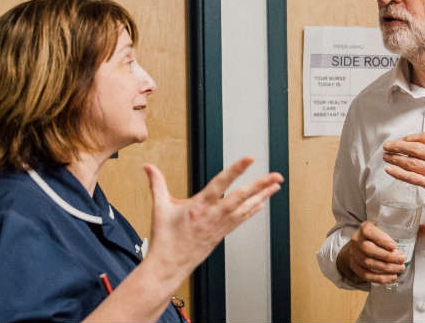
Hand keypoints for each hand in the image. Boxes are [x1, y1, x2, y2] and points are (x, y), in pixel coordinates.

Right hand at [143, 157, 282, 279]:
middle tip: (276, 176)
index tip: (249, 159)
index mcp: (199, 206)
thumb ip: (156, 184)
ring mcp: (220, 226)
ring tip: (276, 185)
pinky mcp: (222, 234)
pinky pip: (241, 220)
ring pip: (246, 208)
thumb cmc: (165, 239)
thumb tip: (148, 167)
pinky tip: (261, 203)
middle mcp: (213, 216)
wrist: (169, 265)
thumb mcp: (159, 207)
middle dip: (260, 185)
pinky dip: (253, 210)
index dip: (236, 170)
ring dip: (262, 196)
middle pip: (241, 197)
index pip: (221, 183)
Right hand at [336, 221, 406, 285]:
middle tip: (402, 259)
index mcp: (364, 228)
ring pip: (368, 263)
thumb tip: (424, 229)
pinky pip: (366, 274)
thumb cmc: (376, 236)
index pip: (368, 231)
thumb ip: (404, 230)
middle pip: (368, 249)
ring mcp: (354, 254)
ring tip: (400, 269)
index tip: (394, 246)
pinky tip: (391, 277)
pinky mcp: (355, 266)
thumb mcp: (385, 228)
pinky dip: (380, 278)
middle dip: (387, 256)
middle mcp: (357, 240)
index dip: (381, 239)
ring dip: (386, 268)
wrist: (359, 245)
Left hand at [383, 132, 424, 220]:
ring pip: (412, 162)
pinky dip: (399, 173)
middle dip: (398, 146)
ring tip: (387, 157)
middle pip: (416, 148)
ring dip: (396, 158)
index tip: (403, 139)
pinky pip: (413, 178)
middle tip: (388, 146)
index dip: (411, 137)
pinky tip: (391, 170)